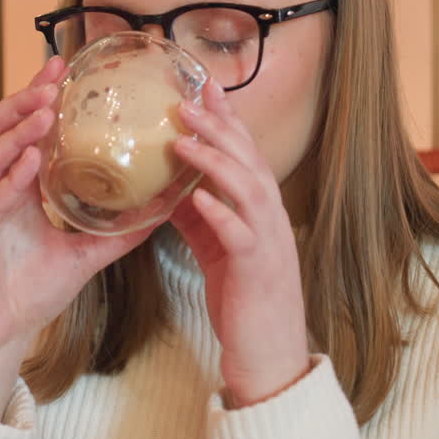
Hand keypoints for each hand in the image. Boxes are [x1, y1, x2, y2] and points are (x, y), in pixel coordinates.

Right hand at [0, 56, 156, 420]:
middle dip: (24, 99)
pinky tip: (29, 161)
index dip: (39, 97)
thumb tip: (160, 213)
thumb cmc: (27, 294)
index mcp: (14, 188)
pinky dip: (8, 178)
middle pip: (0, 128)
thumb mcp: (82, 257)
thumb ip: (116, 234)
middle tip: (53, 77)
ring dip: (17, 130)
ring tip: (45, 109)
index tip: (64, 67)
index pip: (24, 130)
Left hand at [172, 79, 311, 407]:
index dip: (227, 118)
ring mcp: (268, 241)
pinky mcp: (256, 269)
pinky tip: (197, 196)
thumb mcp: (215, 249)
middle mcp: (270, 218)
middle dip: (219, 127)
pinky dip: (220, 212)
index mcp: (260, 210)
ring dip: (216, 161)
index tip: (205, 87)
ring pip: (249, 188)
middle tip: (185, 101)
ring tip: (182, 141)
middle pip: (249, 160)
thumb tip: (169, 190)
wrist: (269, 352)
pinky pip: (240, 234)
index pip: (246, 152)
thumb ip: (197, 218)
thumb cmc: (244, 298)